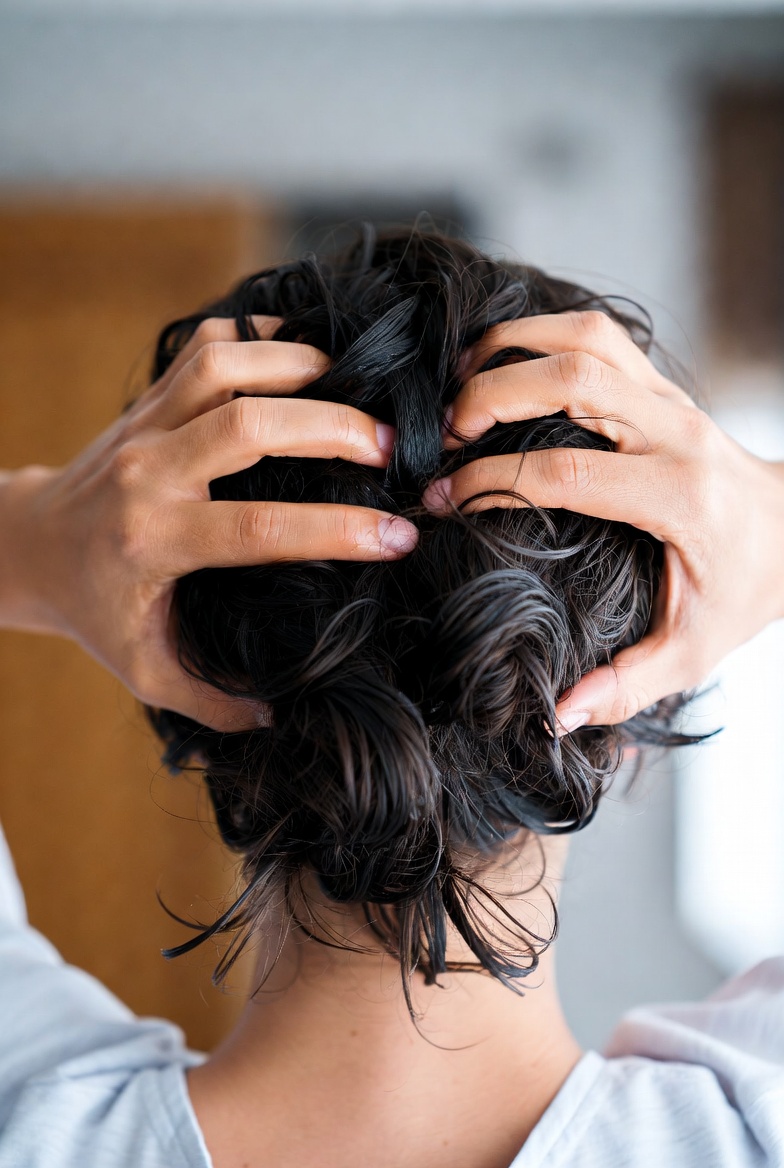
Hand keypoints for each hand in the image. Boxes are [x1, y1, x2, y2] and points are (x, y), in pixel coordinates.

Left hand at [0, 317, 416, 729]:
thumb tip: (286, 717)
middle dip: (334, 427)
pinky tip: (308, 358)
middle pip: (249, 425)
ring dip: (302, 367)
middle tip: (391, 448)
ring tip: (359, 391)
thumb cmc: (99, 612)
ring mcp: (146, 426)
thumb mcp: (150, 672)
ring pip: (226, 366)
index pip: (259, 527)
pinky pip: (208, 344)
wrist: (34, 549)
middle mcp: (148, 474)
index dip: (338, 530)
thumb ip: (216, 700)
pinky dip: (263, 340)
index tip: (398, 537)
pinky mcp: (149, 399)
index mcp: (154, 542)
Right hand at [423, 310, 783, 729]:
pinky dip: (539, 337)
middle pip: (572, 376)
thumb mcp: (694, 651)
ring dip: (511, 347)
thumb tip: (559, 715)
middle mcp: (674, 432)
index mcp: (678, 496)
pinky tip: (502, 366)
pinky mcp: (661, 386)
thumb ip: (626, 686)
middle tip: (443, 434)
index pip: (567, 472)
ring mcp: (670, 399)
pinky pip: (596, 335)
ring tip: (459, 386)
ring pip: (585, 336)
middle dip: (490, 394)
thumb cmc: (745, 588)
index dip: (493, 481)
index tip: (447, 499)